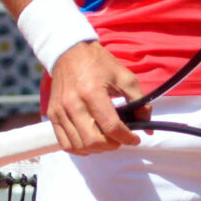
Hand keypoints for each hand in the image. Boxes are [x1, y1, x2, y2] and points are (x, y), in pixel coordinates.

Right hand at [45, 41, 143, 155]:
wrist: (69, 52)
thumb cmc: (98, 63)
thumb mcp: (124, 76)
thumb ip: (140, 101)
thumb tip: (147, 126)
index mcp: (92, 92)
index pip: (111, 126)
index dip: (127, 137)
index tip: (135, 138)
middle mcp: (73, 103)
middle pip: (94, 141)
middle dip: (112, 145)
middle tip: (120, 139)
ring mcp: (60, 110)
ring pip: (80, 145)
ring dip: (97, 149)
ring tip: (107, 140)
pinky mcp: (53, 114)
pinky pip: (65, 143)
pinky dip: (80, 149)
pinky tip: (91, 142)